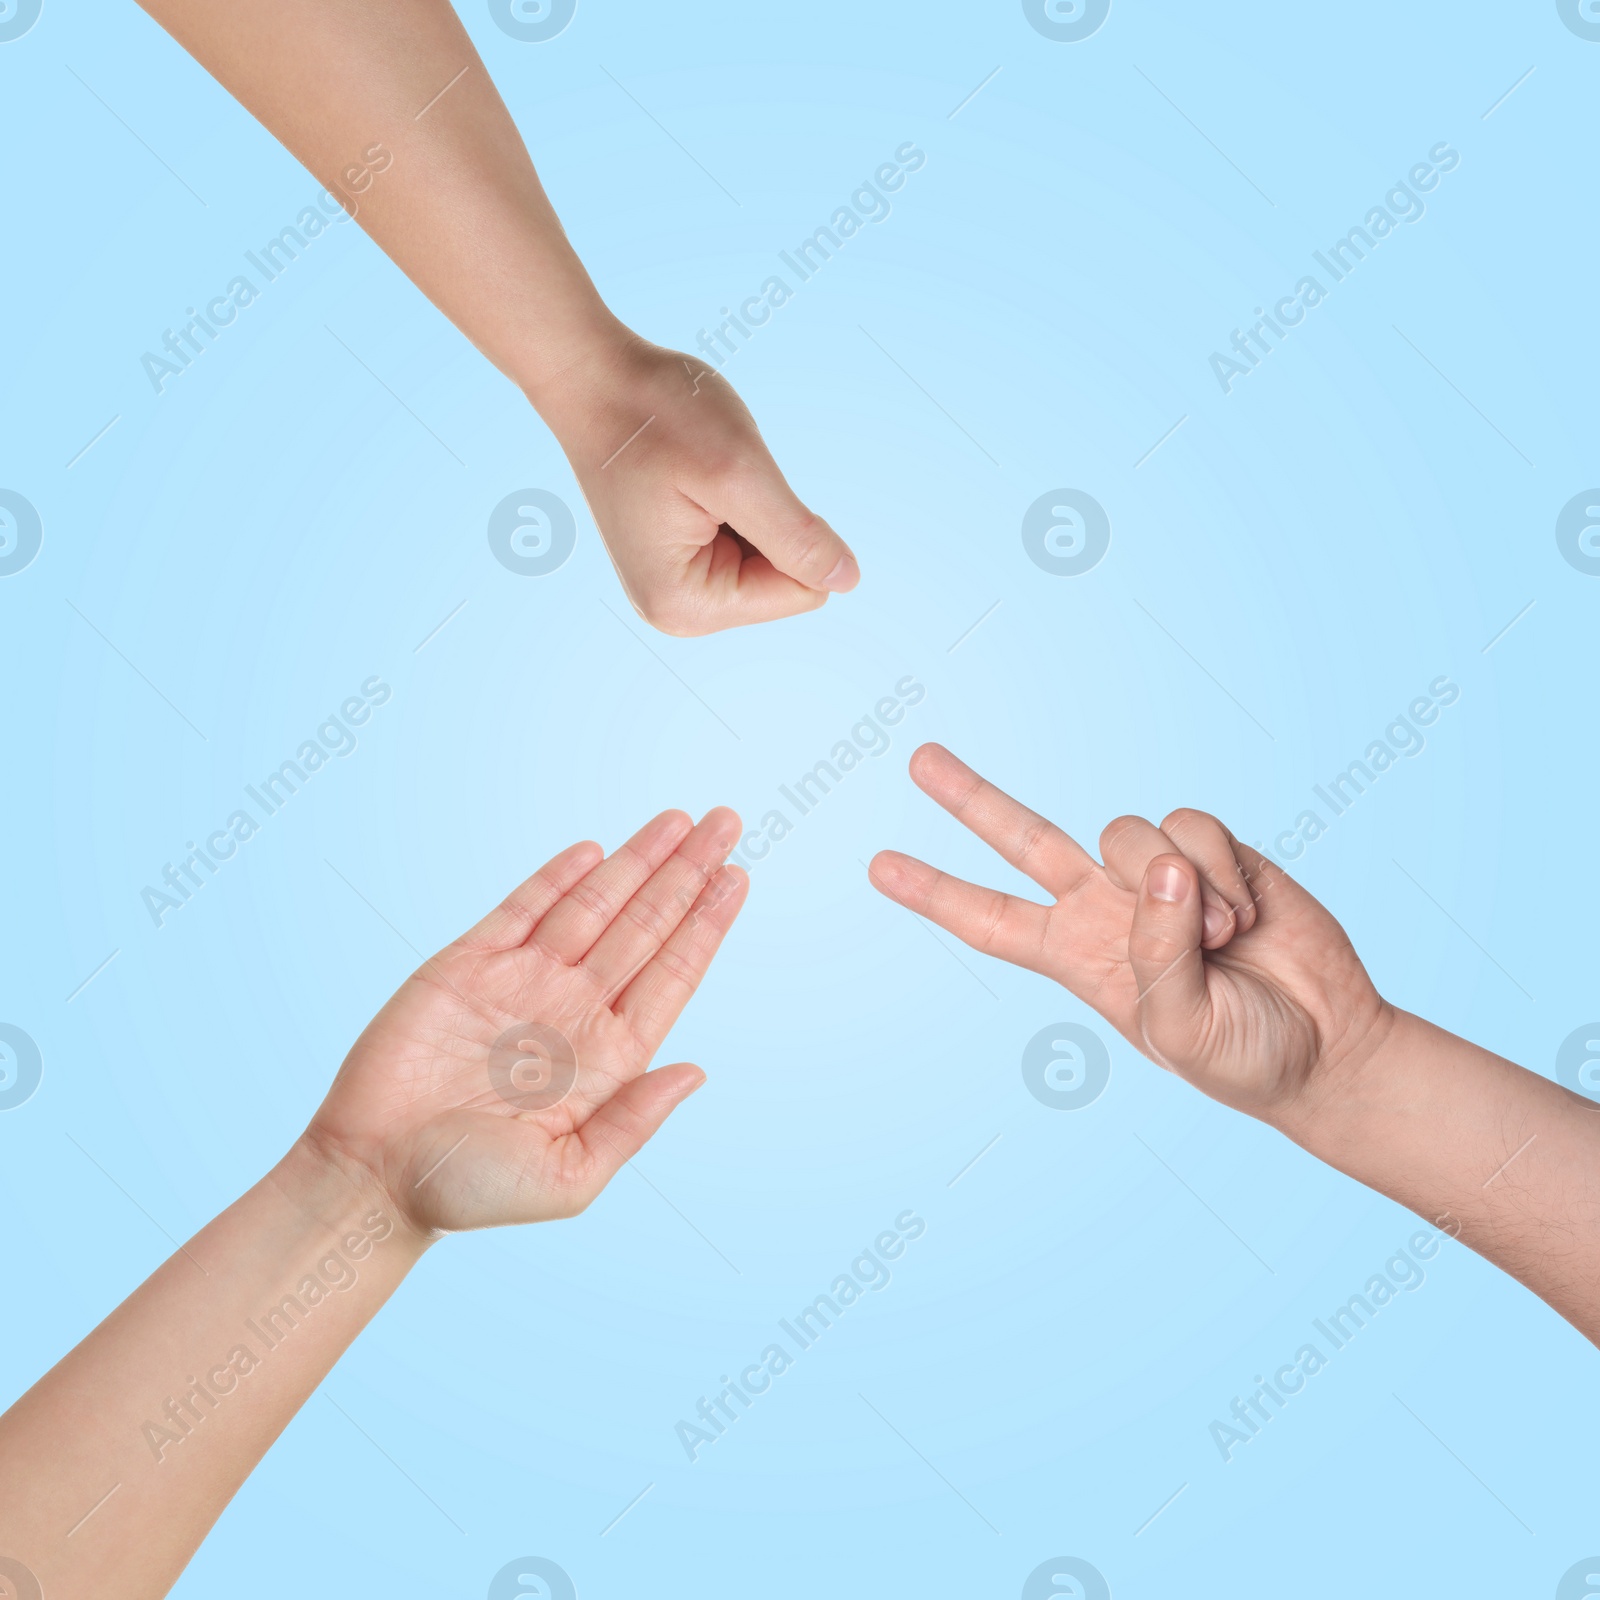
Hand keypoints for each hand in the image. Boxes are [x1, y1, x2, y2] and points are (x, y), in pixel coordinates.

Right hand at [304, 808, 747, 1234]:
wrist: (373, 1180)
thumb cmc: (470, 1191)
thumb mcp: (571, 1176)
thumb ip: (633, 1121)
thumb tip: (696, 1072)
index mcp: (607, 1057)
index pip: (671, 973)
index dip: (705, 924)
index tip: (737, 878)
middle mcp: (573, 1010)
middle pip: (643, 925)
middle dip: (685, 873)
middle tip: (727, 823)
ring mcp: (521, 983)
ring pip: (593, 906)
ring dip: (636, 862)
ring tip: (681, 822)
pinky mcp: (465, 967)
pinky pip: (521, 909)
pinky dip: (557, 878)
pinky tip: (596, 851)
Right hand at [539, 333, 858, 634]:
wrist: (594, 380)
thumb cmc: (656, 415)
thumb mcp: (739, 473)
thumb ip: (796, 536)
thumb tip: (847, 580)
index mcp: (688, 605)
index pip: (800, 592)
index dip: (789, 530)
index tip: (734, 488)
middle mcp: (678, 613)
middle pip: (783, 584)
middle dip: (766, 522)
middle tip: (712, 479)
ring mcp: (674, 589)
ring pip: (767, 562)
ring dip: (750, 510)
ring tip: (698, 476)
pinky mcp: (677, 563)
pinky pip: (744, 545)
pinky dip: (735, 505)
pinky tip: (693, 480)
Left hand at [868, 744, 1394, 1119]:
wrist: (1328, 1044)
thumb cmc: (1244, 1055)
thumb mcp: (1182, 1029)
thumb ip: (1157, 951)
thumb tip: (1156, 867)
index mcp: (1077, 958)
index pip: (991, 919)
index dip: (935, 893)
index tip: (878, 867)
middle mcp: (1104, 907)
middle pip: (1024, 839)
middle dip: (972, 799)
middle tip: (919, 760)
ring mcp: (1157, 875)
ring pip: (1125, 828)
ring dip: (1177, 885)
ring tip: (1222, 941)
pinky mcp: (1216, 851)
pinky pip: (1192, 825)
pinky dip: (1223, 871)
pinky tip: (1249, 916)